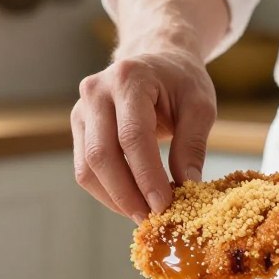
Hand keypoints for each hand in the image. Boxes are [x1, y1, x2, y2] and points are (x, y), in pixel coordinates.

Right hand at [71, 48, 215, 222]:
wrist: (157, 59)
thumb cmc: (181, 81)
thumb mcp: (200, 105)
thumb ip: (193, 144)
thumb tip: (189, 186)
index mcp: (129, 78)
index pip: (132, 136)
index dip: (146, 175)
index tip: (164, 205)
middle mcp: (96, 91)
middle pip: (101, 154)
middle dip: (126, 193)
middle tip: (151, 219)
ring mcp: (82, 109)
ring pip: (87, 166)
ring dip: (114, 198)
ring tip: (142, 215)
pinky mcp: (79, 127)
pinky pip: (85, 168)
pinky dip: (107, 191)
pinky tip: (130, 202)